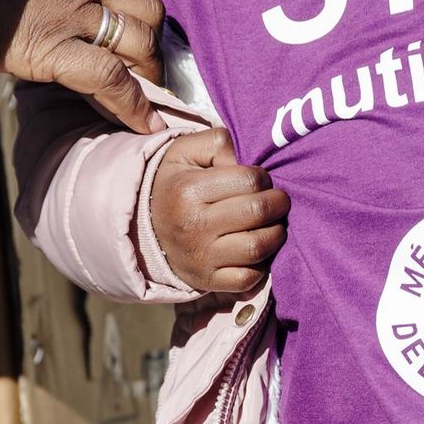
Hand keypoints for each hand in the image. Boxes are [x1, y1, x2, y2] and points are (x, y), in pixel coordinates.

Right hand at [0, 0, 166, 133]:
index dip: (136, 11)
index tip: (137, 33)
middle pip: (147, 12)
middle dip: (155, 44)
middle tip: (152, 72)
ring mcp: (72, 16)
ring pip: (139, 43)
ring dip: (152, 74)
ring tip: (155, 101)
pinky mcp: (52, 49)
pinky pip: (111, 79)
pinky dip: (134, 106)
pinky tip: (147, 125)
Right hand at [150, 128, 289, 293]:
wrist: (144, 228)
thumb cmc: (176, 184)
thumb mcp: (185, 152)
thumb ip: (217, 143)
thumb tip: (243, 160)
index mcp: (189, 190)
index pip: (250, 180)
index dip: (263, 177)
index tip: (259, 181)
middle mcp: (194, 225)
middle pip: (259, 211)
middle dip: (278, 203)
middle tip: (276, 202)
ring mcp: (201, 257)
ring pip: (258, 247)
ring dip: (276, 234)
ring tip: (272, 225)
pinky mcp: (208, 280)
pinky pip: (249, 279)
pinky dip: (262, 267)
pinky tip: (258, 252)